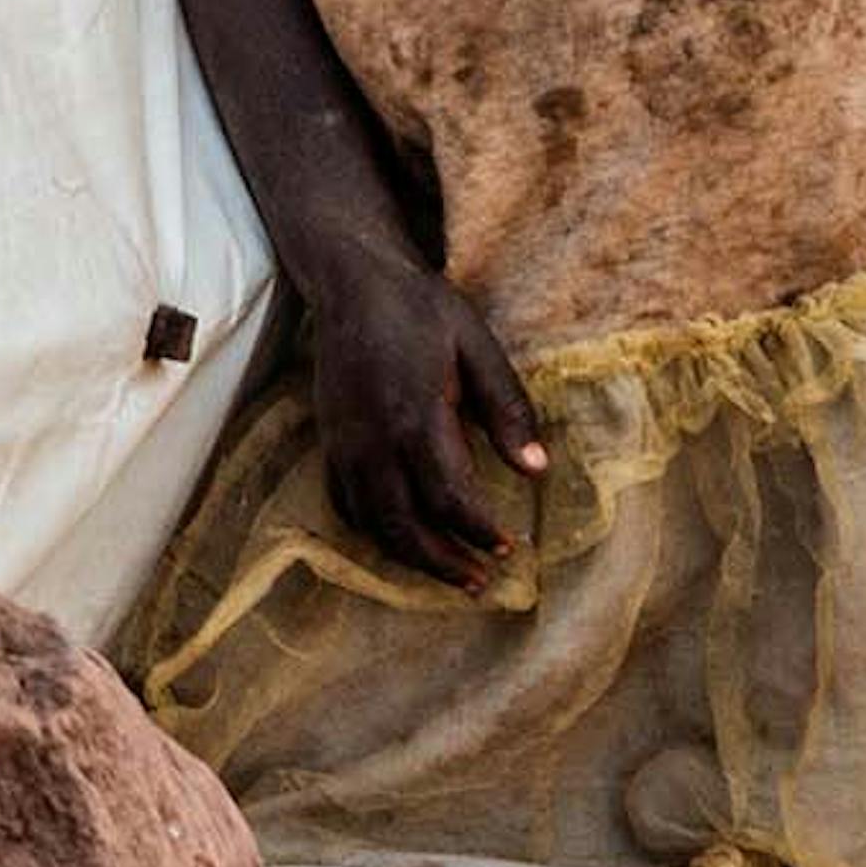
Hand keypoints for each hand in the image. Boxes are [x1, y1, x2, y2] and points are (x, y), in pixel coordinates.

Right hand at [294, 250, 544, 585]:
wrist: (352, 283)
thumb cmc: (421, 310)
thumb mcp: (477, 347)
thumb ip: (507, 410)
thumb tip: (536, 470)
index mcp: (417, 417)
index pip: (450, 498)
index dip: (480, 531)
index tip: (509, 548)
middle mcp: (374, 440)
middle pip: (404, 525)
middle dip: (444, 562)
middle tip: (480, 583)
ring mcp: (345, 444)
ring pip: (371, 523)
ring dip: (408, 556)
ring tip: (445, 571)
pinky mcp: (329, 441)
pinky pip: (344, 503)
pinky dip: (370, 532)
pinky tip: (397, 538)